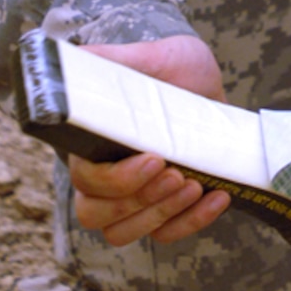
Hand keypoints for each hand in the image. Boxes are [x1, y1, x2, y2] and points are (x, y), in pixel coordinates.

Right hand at [71, 37, 230, 248]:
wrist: (202, 83)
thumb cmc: (167, 68)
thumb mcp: (146, 57)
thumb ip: (108, 59)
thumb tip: (70, 58)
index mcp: (91, 144)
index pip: (84, 180)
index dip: (115, 180)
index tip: (155, 158)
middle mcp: (104, 177)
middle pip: (97, 215)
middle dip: (140, 200)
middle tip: (179, 175)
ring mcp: (133, 197)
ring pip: (125, 232)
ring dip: (163, 214)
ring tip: (197, 186)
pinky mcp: (164, 207)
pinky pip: (166, 233)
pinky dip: (192, 223)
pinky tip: (219, 197)